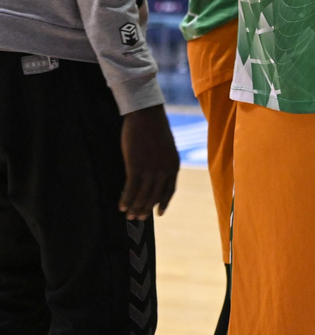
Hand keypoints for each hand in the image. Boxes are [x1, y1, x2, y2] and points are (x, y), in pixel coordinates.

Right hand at [120, 104, 178, 219]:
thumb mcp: (165, 148)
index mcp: (174, 165)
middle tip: (138, 218)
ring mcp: (151, 170)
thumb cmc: (154, 129)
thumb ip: (163, 162)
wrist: (147, 116)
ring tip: (128, 216)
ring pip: (143, 196)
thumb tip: (155, 175)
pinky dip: (126, 200)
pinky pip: (131, 190)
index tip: (159, 213)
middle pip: (155, 196)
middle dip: (146, 209)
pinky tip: (121, 206)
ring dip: (135, 208)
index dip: (163, 203)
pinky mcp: (136, 168)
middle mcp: (165, 171)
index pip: (169, 190)